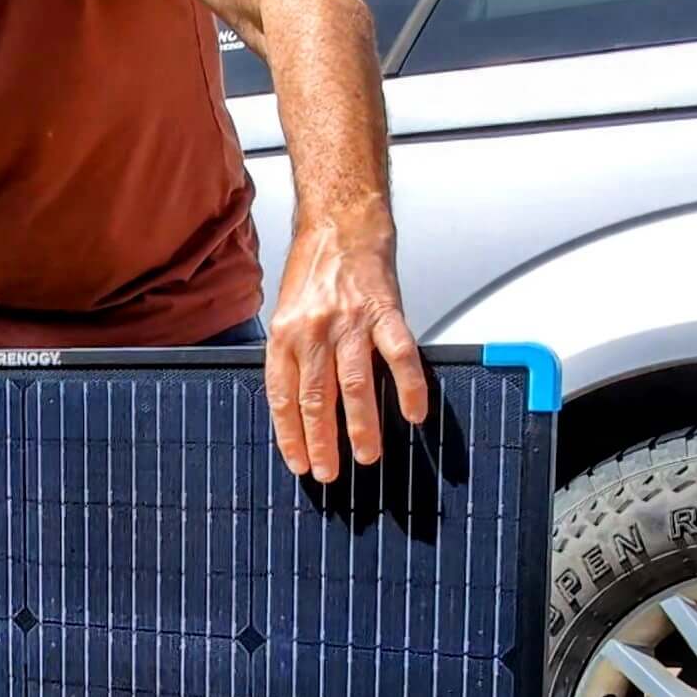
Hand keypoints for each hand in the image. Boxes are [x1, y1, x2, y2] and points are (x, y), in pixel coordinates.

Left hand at [264, 220, 427, 481]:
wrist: (341, 224)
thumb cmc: (314, 270)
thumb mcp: (285, 313)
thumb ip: (292, 354)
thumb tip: (297, 405)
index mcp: (284, 335)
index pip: (282, 397)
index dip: (290, 435)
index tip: (299, 464)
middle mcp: (312, 331)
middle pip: (316, 398)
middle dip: (322, 442)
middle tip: (330, 473)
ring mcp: (350, 322)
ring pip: (354, 385)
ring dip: (361, 426)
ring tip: (367, 457)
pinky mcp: (385, 311)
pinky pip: (399, 355)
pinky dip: (409, 387)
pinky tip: (414, 413)